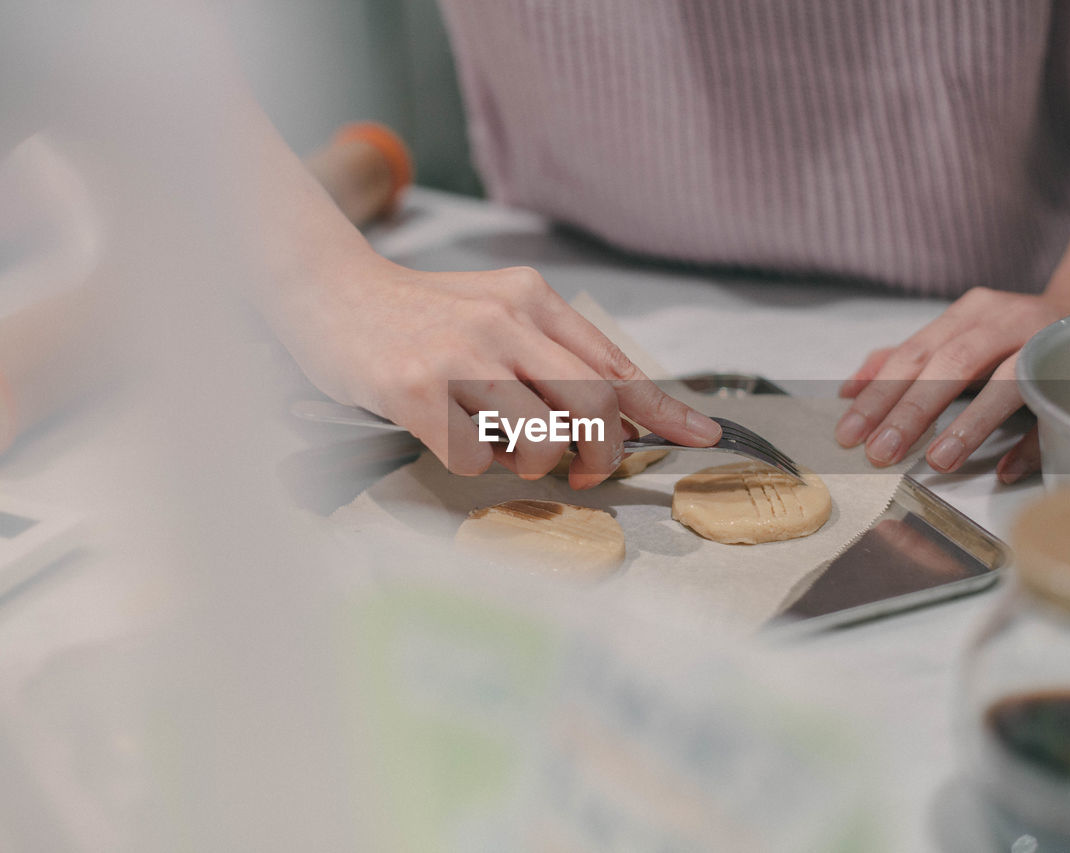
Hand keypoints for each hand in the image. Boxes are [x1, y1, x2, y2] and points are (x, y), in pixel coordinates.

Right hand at [281, 257, 720, 487]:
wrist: (328, 292)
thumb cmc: (419, 315)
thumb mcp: (497, 311)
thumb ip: (554, 352)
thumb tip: (619, 412)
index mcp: (532, 299)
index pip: (615, 364)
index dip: (664, 409)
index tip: (701, 436)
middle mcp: (504, 321)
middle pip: (595, 405)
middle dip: (605, 454)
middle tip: (589, 471)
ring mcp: (460, 354)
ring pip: (542, 438)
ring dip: (535, 463)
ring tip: (507, 448)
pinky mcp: (416, 389)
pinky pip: (477, 457)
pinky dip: (478, 466)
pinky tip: (458, 439)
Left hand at [835, 287, 1062, 482]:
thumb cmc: (1014, 334)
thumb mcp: (958, 335)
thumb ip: (906, 360)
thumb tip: (849, 389)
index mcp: (971, 314)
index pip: (914, 354)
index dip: (879, 393)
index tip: (850, 432)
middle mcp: (1007, 321)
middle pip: (953, 364)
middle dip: (913, 410)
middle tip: (882, 452)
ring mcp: (1047, 344)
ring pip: (1007, 382)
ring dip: (970, 423)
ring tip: (939, 460)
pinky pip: (1054, 410)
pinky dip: (1031, 443)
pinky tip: (1005, 470)